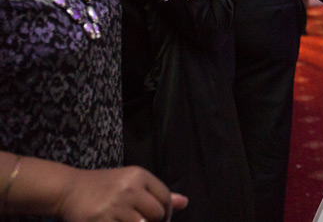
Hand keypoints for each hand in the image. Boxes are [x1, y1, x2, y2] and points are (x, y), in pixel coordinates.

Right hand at [56, 165, 186, 221]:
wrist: (69, 189)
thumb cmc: (105, 187)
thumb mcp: (132, 182)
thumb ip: (157, 193)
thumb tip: (184, 202)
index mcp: (138, 175)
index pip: (164, 198)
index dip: (166, 212)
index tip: (159, 219)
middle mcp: (128, 188)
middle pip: (156, 214)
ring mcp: (113, 205)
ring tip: (132, 221)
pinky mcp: (99, 220)